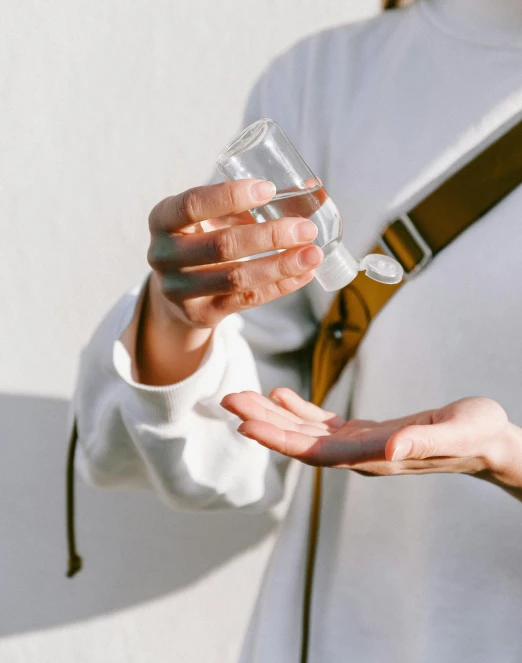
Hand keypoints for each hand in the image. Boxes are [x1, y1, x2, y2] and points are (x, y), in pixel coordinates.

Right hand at [146, 179, 323, 328]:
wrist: (176, 290)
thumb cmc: (201, 238)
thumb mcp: (209, 216)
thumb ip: (246, 202)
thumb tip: (310, 186)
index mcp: (162, 219)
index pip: (192, 204)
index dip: (230, 196)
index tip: (269, 189)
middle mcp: (163, 255)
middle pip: (221, 245)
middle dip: (270, 236)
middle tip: (306, 228)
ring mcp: (179, 289)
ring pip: (236, 278)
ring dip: (280, 265)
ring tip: (313, 254)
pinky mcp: (200, 314)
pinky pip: (245, 300)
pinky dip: (279, 286)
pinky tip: (304, 274)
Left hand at [221, 388, 513, 477]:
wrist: (487, 441)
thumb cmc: (476, 434)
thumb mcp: (457, 432)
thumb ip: (425, 441)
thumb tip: (391, 448)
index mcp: (375, 455)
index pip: (316, 451)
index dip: (280, 439)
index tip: (246, 425)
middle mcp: (360, 454)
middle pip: (300, 441)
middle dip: (263, 422)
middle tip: (228, 400)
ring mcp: (361, 444)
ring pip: (306, 431)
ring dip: (273, 415)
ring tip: (243, 396)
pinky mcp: (366, 433)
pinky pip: (323, 423)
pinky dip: (299, 410)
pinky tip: (281, 395)